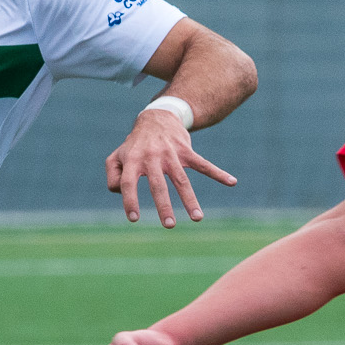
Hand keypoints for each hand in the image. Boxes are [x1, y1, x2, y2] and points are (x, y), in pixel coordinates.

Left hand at [105, 108, 235, 227]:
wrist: (156, 118)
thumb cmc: (134, 145)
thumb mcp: (116, 156)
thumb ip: (112, 176)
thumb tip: (120, 194)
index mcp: (133, 160)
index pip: (128, 183)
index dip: (130, 200)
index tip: (134, 218)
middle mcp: (152, 157)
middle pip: (158, 185)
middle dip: (164, 205)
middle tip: (169, 225)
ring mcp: (171, 154)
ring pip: (181, 180)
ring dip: (190, 200)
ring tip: (197, 218)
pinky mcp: (186, 152)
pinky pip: (203, 164)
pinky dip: (218, 173)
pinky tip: (231, 182)